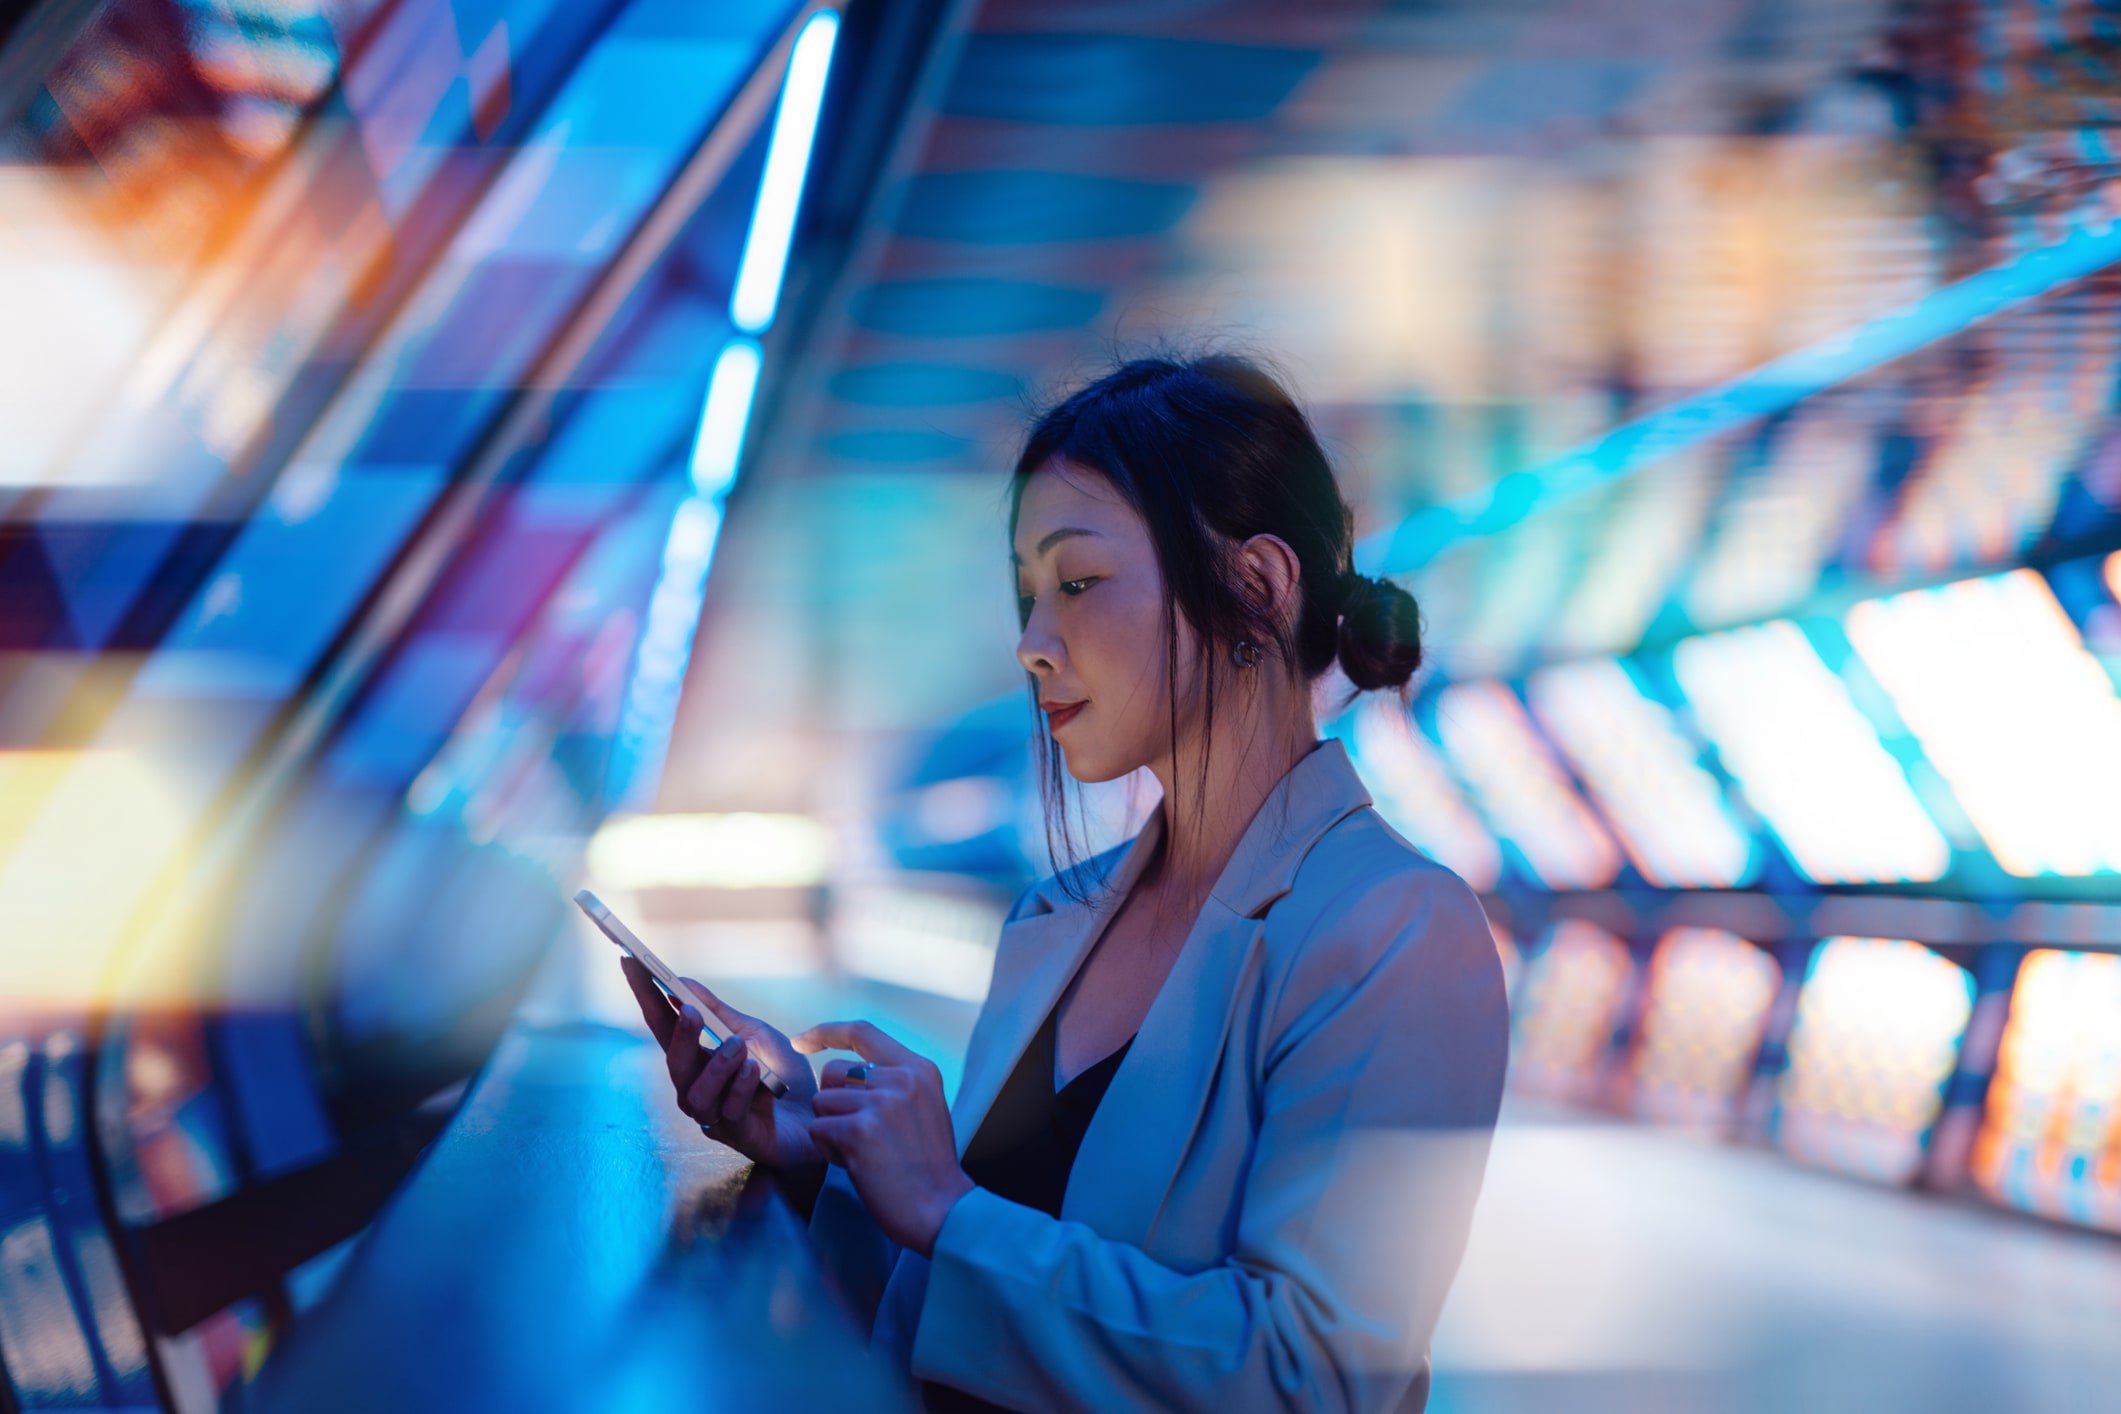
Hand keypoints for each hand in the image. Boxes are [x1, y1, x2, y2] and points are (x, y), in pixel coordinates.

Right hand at [621, 958, 821, 1173]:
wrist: (819, 1114)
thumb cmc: (783, 1075)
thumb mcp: (754, 1033)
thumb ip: (718, 1013)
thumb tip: (683, 982)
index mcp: (697, 1060)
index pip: (663, 1026)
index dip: (645, 996)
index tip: (630, 962)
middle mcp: (696, 1088)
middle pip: (674, 1063)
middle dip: (679, 1035)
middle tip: (689, 1010)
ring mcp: (714, 1115)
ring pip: (696, 1092)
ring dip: (717, 1064)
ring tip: (739, 1046)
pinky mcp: (738, 1135)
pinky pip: (730, 1111)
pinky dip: (742, 1087)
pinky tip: (756, 1072)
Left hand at [794, 1020, 973, 1256]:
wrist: (942, 1209)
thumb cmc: (928, 1167)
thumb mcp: (924, 1107)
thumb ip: (894, 1084)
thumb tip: (846, 1074)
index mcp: (918, 1069)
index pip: (862, 1031)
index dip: (826, 1032)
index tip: (801, 1041)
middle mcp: (901, 1078)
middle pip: (832, 1071)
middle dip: (831, 1102)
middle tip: (858, 1134)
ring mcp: (881, 1102)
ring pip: (821, 1102)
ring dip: (831, 1130)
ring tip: (862, 1153)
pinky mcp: (860, 1130)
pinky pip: (818, 1130)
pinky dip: (829, 1151)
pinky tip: (857, 1166)